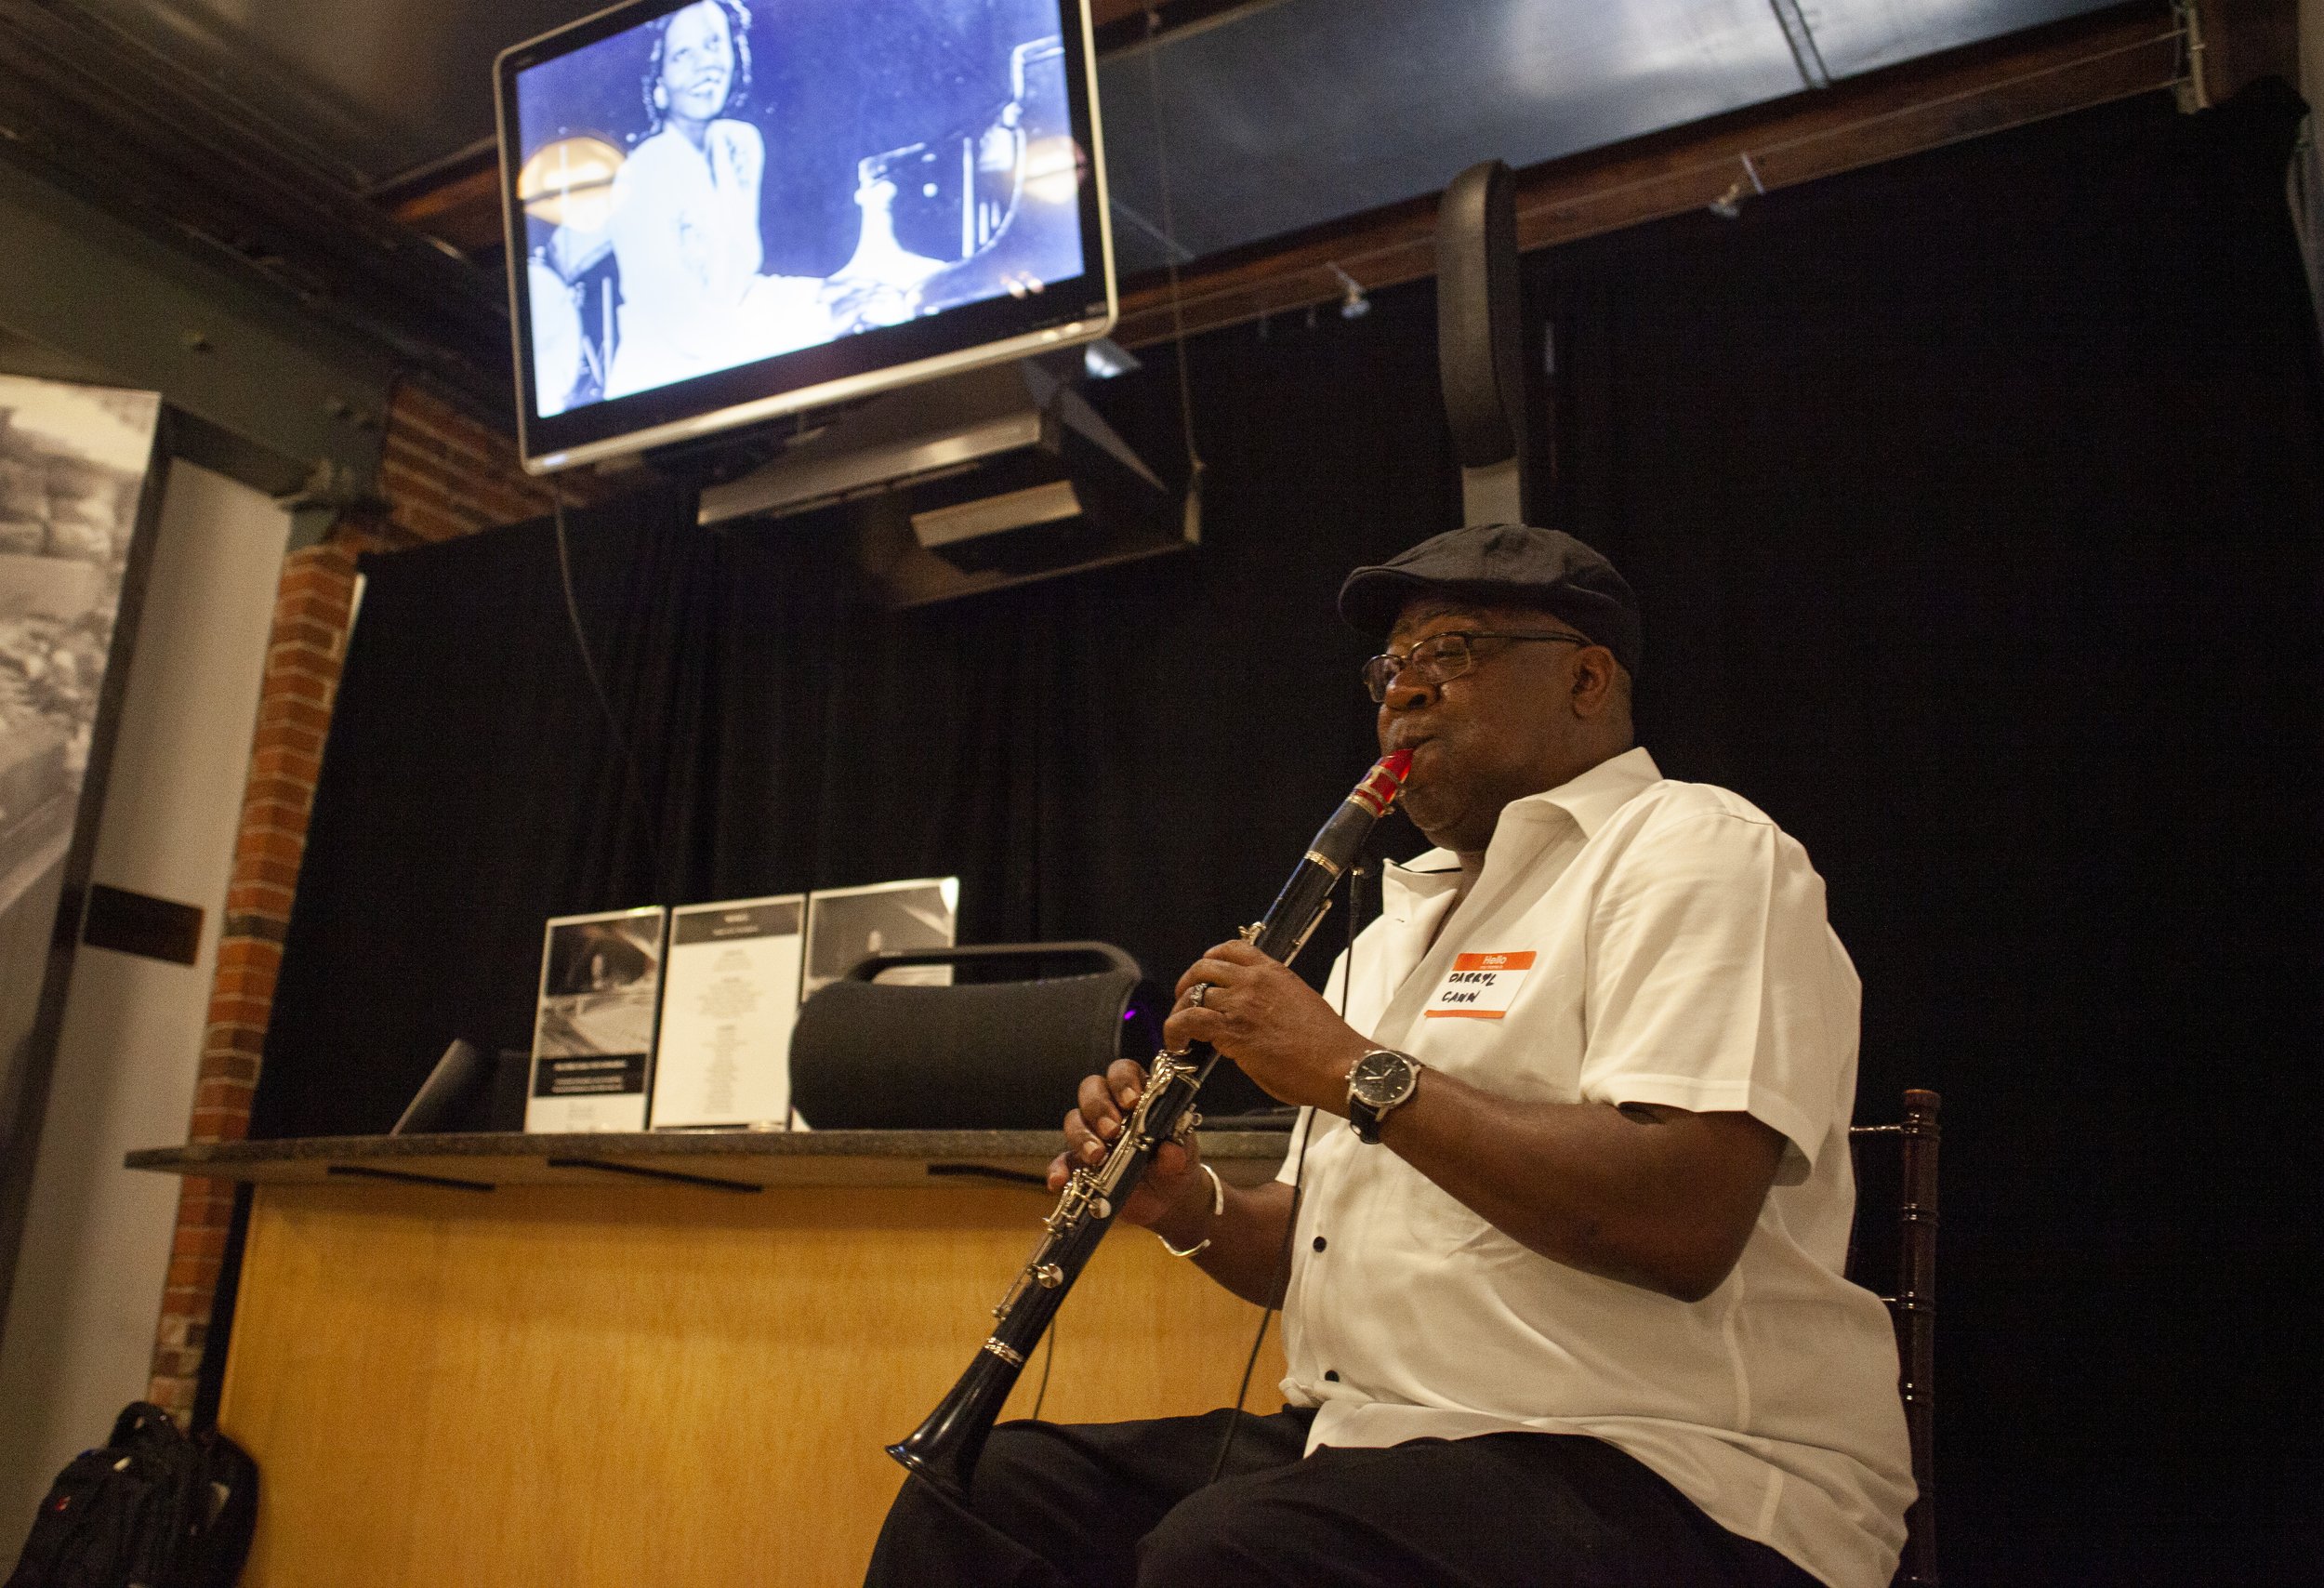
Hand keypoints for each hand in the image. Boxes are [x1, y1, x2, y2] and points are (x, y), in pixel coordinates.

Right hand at [1045, 1058, 1205, 1229]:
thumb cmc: (1174, 1167)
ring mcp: (1092, 1135)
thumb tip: (1170, 1149)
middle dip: (1099, 1107)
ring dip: (1082, 1136)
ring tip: (1097, 1156)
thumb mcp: (1183, 1161)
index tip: (1132, 1101)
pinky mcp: (1080, 1163)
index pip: (1123, 1072)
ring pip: (1074, 1120)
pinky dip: (1059, 1169)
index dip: (1123, 1081)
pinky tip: (1060, 1180)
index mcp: (1138, 1097)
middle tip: (1113, 1130)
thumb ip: (1178, 1154)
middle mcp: (1111, 1110)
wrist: (1166, 1201)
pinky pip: (1062, 1160)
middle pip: (1091, 1089)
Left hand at [1165, 940, 1373, 1112]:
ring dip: (1179, 1012)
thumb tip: (1250, 1018)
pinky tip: (1177, 1044)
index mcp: (1275, 972)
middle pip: (1204, 968)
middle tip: (1184, 1003)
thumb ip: (1270, 1003)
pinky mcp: (1232, 1030)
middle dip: (1188, 985)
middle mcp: (1255, 981)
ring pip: (1192, 994)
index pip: (1233, 949)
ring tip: (1180, 1032)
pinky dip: (1174, 1030)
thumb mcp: (1299, 1005)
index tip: (1204, 972)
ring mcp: (1242, 1004)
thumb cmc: (1328, 1046)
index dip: (1211, 958)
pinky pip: (1189, 1021)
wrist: (1340, 1065)